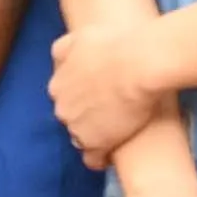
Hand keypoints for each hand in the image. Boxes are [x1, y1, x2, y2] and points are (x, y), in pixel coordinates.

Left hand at [46, 14, 166, 159]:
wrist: (139, 65)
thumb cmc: (114, 45)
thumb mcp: (79, 36)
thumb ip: (62, 50)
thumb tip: (57, 60)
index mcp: (57, 85)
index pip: (64, 98)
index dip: (81, 97)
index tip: (97, 95)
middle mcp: (63, 109)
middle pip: (71, 118)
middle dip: (86, 116)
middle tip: (110, 109)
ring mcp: (78, 129)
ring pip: (81, 138)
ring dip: (94, 135)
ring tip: (115, 130)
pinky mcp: (98, 145)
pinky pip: (93, 159)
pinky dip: (101, 158)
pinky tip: (111, 155)